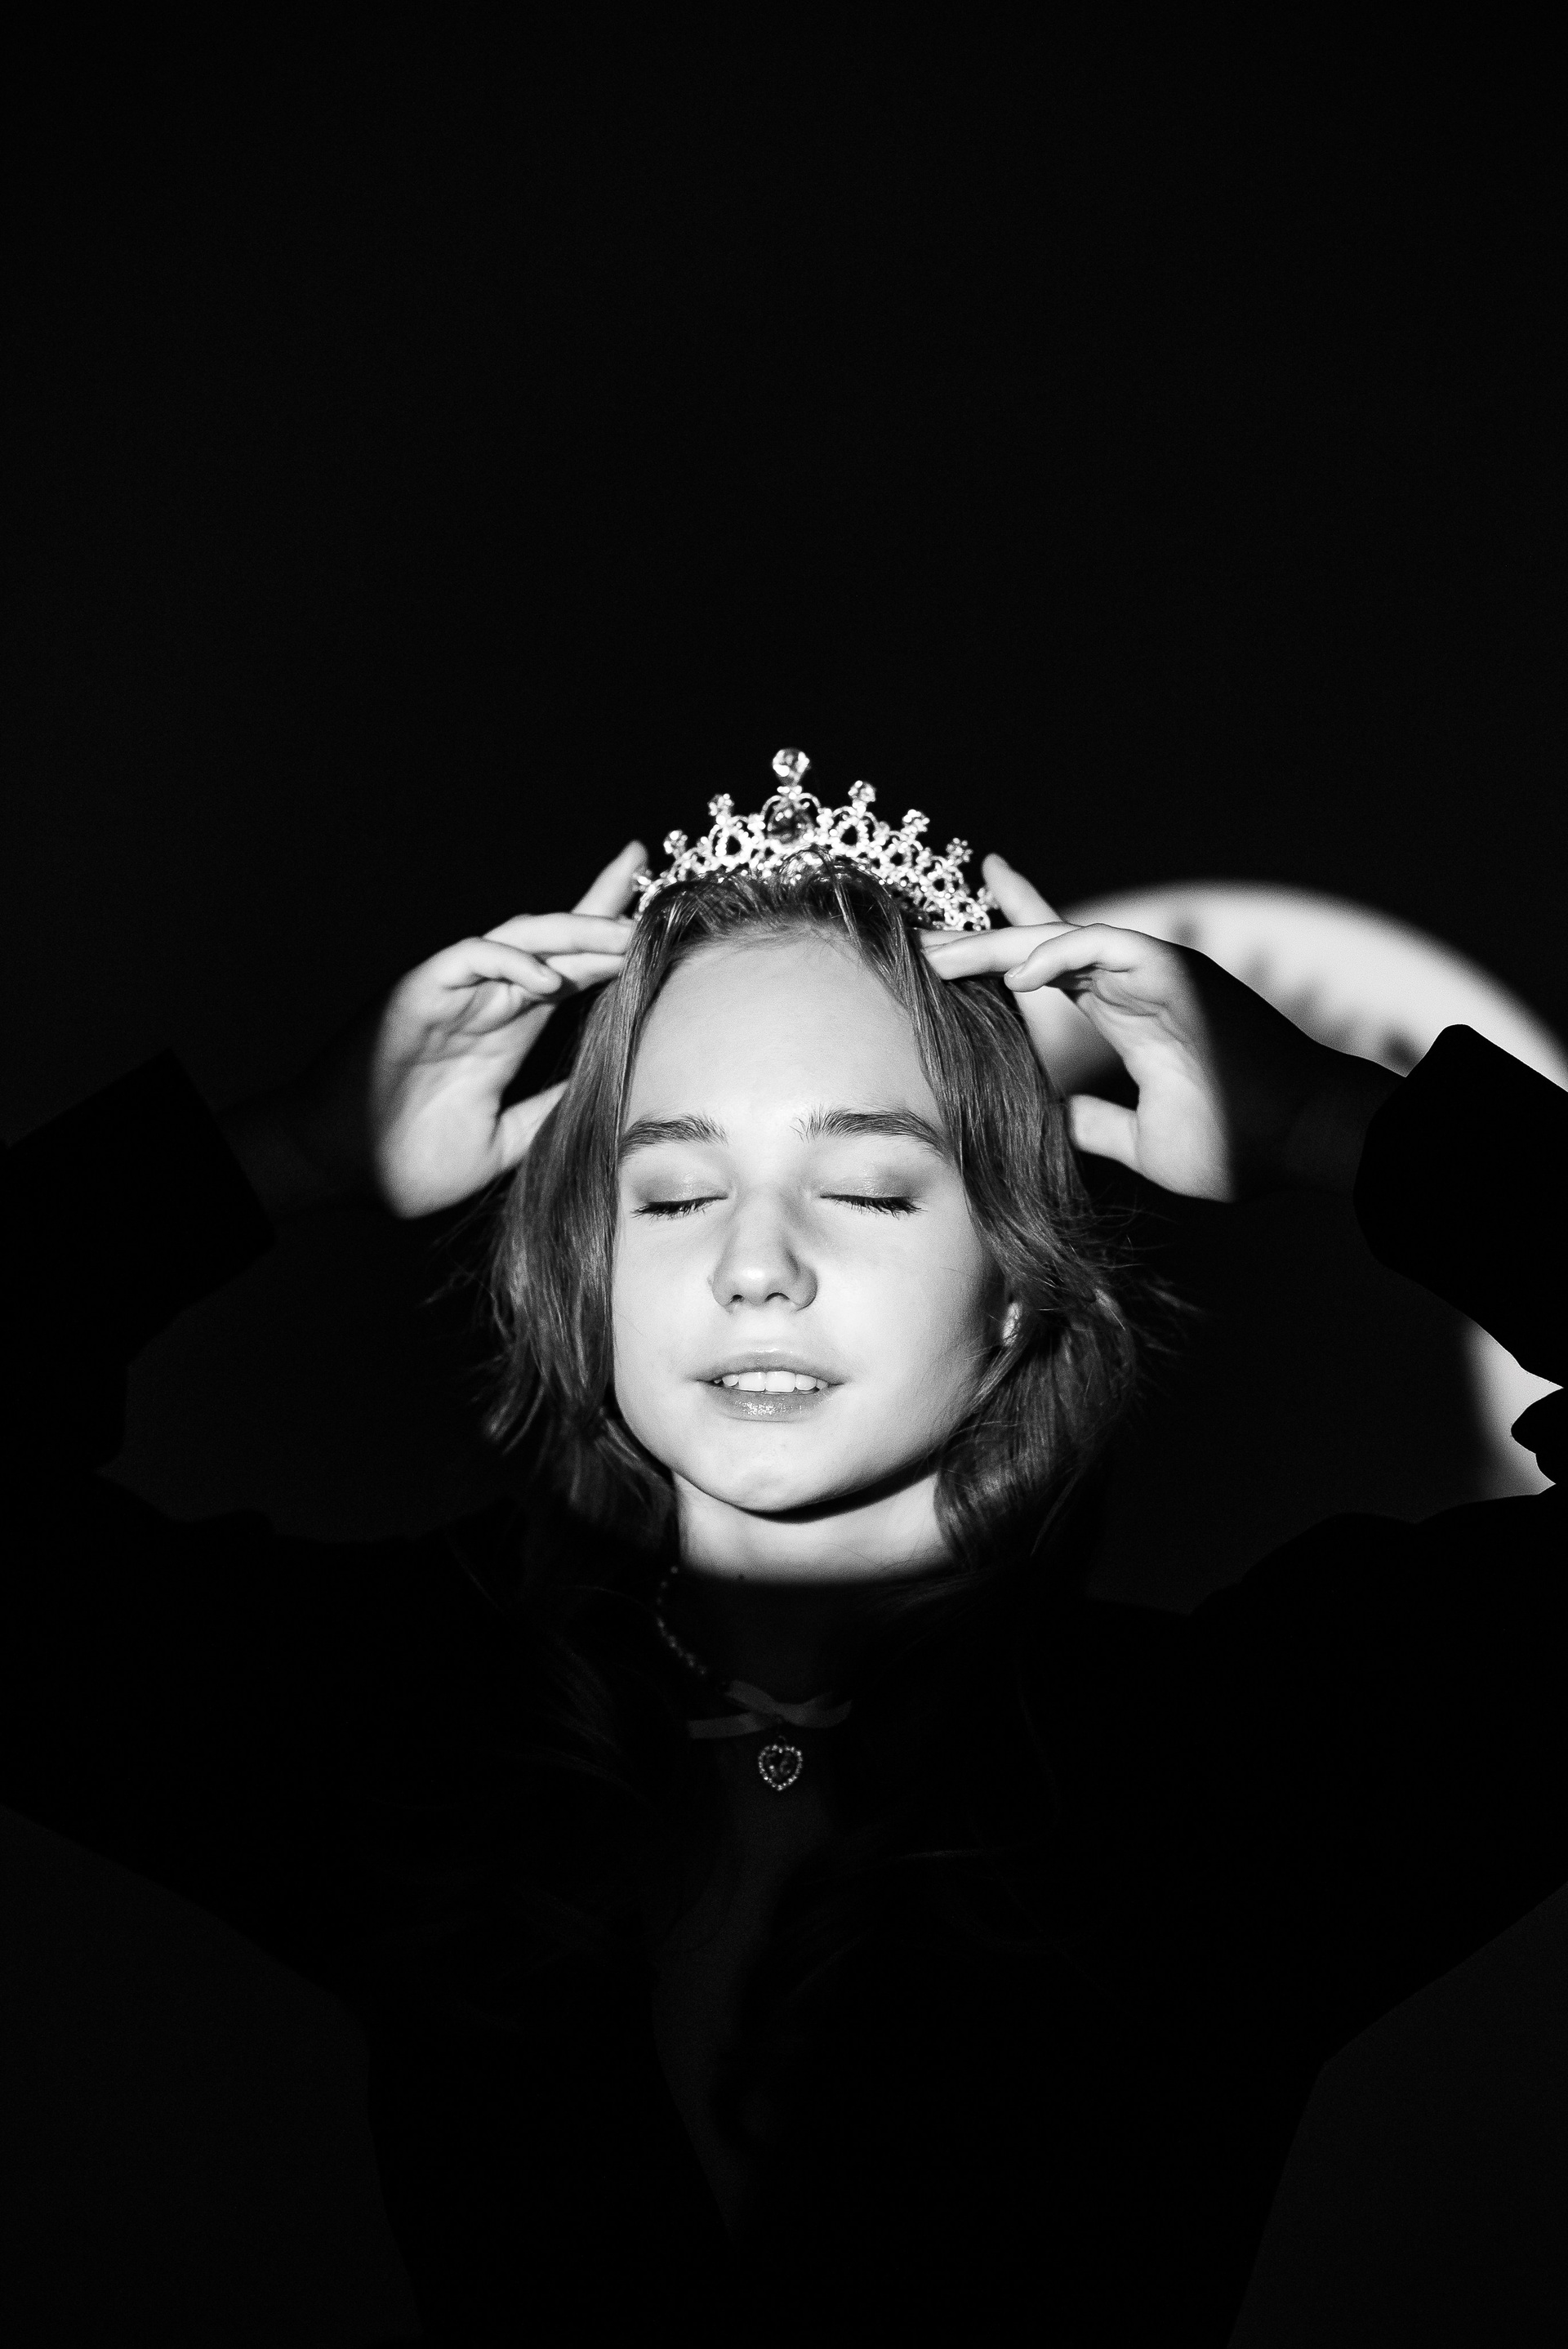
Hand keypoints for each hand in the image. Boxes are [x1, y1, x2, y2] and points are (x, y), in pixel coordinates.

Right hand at [223, 841, 644, 1218]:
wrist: (341, 1169)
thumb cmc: (408, 1158)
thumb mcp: (504, 1141)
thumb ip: (548, 1110)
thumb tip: (608, 1089)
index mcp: (507, 1031)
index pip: (569, 974)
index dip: (607, 945)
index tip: (655, 923)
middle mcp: (485, 1002)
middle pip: (552, 939)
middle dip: (599, 909)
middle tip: (648, 879)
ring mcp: (452, 993)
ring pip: (519, 938)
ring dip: (571, 929)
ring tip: (621, 928)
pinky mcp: (416, 992)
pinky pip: (469, 958)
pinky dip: (510, 961)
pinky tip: (549, 980)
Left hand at [921, 853, 1399, 1200]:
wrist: (1300, 1142)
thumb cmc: (1238, 1144)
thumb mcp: (1140, 1140)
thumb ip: (1092, 1122)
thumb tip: (1042, 1122)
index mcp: (1127, 1016)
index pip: (1053, 971)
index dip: (1004, 953)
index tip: (946, 951)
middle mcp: (1137, 985)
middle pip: (1044, 945)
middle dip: (980, 941)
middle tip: (921, 939)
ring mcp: (1157, 974)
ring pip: (1063, 938)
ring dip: (1000, 943)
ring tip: (942, 955)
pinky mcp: (1177, 971)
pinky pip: (1108, 946)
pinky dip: (1060, 952)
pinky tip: (1018, 972)